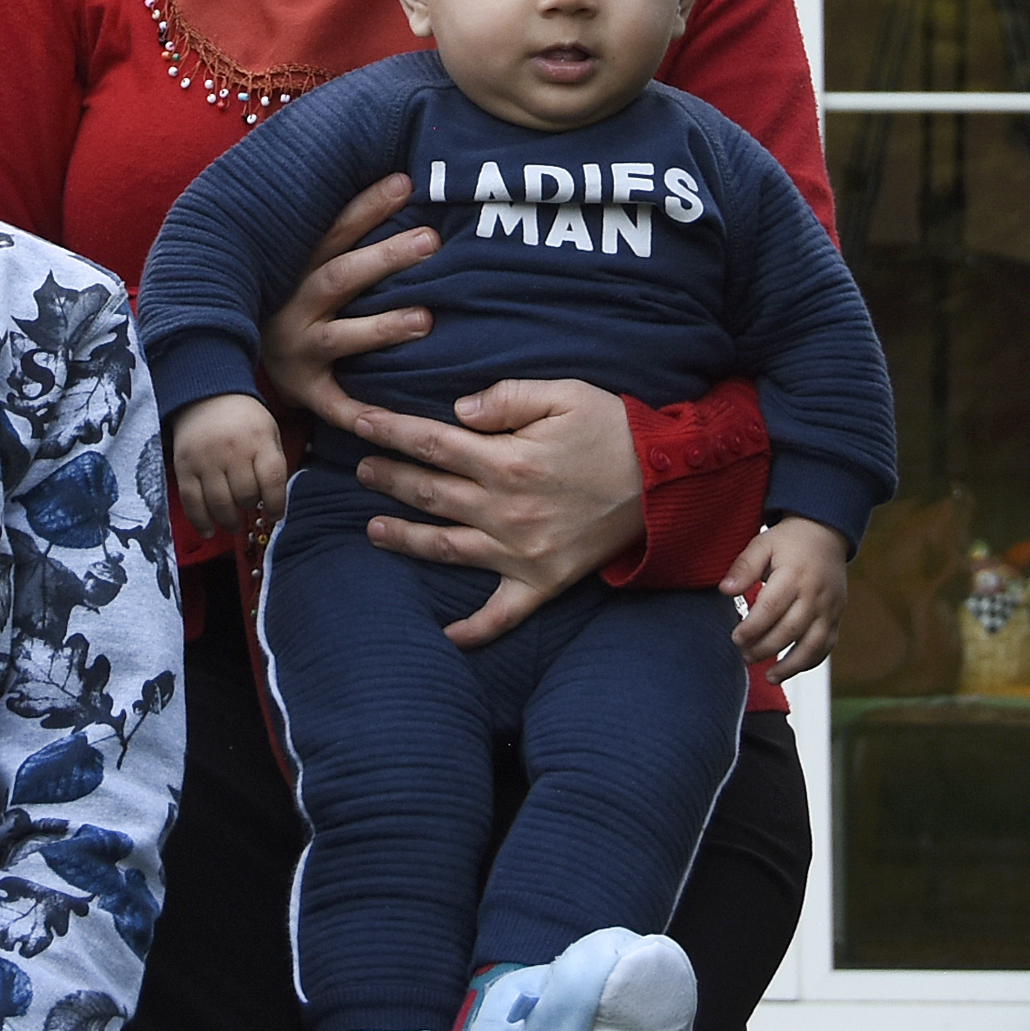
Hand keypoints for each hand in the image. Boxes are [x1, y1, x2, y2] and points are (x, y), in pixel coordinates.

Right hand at [169, 394, 288, 540]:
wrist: (206, 395)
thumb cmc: (244, 419)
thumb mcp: (269, 431)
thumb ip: (273, 464)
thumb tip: (272, 504)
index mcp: (259, 439)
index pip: (272, 480)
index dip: (276, 504)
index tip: (275, 514)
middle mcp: (232, 450)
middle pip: (245, 495)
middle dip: (251, 508)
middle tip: (250, 508)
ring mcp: (206, 459)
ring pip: (220, 504)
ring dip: (229, 521)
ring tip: (234, 523)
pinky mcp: (184, 467)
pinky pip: (191, 502)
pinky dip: (200, 522)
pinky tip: (208, 531)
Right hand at [258, 171, 435, 417]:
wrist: (223, 355)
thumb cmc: (285, 299)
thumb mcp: (297, 261)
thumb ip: (333, 229)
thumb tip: (390, 177)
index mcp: (296, 269)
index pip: (335, 231)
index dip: (368, 206)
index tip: (404, 183)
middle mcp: (295, 307)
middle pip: (342, 277)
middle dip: (385, 258)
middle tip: (430, 240)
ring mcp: (299, 350)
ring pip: (341, 338)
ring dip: (382, 328)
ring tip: (425, 318)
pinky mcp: (308, 391)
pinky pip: (336, 406)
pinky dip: (362, 415)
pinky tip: (394, 420)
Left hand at [332, 378, 647, 650]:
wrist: (671, 482)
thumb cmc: (617, 430)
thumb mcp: (565, 394)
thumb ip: (506, 399)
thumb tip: (457, 411)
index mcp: (509, 462)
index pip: (432, 443)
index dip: (390, 430)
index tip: (358, 419)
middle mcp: (506, 511)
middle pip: (430, 493)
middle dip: (389, 478)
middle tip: (358, 469)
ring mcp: (522, 553)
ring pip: (447, 548)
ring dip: (405, 538)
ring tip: (373, 530)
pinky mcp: (544, 582)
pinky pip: (501, 614)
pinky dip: (472, 630)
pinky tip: (446, 636)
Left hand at [726, 516, 848, 676]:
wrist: (825, 534)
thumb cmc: (788, 542)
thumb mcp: (762, 544)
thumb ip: (744, 567)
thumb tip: (724, 590)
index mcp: (794, 574)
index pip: (772, 607)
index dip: (753, 627)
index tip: (735, 639)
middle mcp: (816, 593)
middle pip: (791, 629)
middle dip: (766, 648)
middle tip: (745, 656)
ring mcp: (830, 607)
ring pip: (813, 644)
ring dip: (791, 665)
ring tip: (769, 677)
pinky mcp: (837, 617)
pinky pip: (826, 646)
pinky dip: (809, 662)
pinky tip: (790, 670)